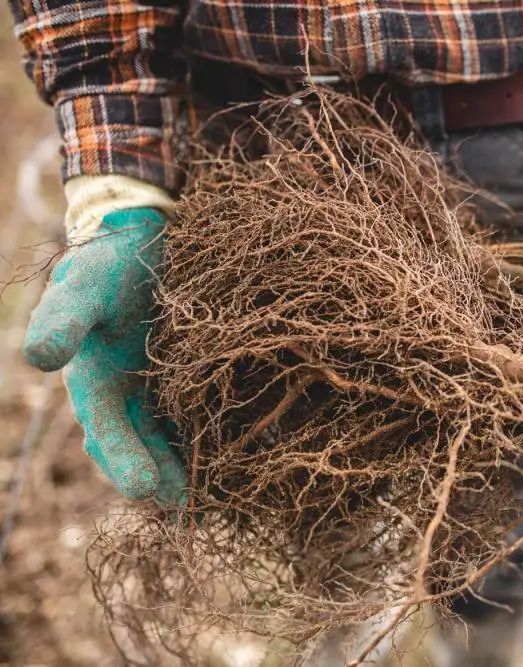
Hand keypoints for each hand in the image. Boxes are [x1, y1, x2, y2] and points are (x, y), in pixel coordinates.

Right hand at [22, 208, 186, 504]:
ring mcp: (160, 391)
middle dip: (160, 479)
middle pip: (142, 446)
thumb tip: (36, 360)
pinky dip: (213, 439)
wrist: (144, 242)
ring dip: (188, 469)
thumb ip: (64, 321)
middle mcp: (127, 396)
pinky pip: (200, 417)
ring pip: (172, 440)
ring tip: (212, 503)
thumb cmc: (108, 265)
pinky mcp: (193, 381)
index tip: (143, 488)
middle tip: (185, 510)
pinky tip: (239, 461)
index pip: (107, 431)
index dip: (123, 459)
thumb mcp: (84, 287)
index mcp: (95, 383)